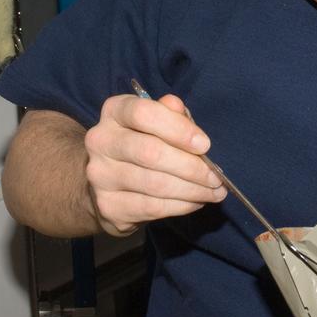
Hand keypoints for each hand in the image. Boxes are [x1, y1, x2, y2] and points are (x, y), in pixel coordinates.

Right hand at [84, 92, 226, 235]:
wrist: (108, 182)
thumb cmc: (141, 143)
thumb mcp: (156, 122)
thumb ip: (170, 114)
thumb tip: (178, 109)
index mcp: (114, 111)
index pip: (144, 114)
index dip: (178, 129)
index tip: (205, 145)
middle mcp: (100, 141)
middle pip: (150, 152)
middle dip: (191, 167)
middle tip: (216, 177)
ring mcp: (100, 176)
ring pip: (155, 184)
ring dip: (192, 190)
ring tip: (214, 192)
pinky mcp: (108, 205)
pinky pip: (153, 207)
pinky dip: (181, 206)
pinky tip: (196, 201)